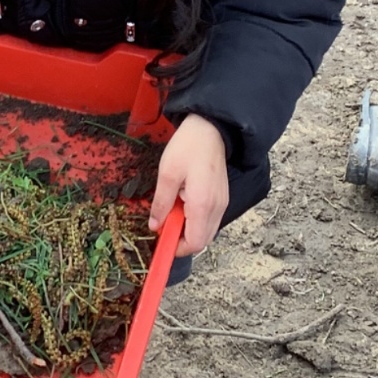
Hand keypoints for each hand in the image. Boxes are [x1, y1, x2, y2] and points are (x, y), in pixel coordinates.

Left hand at [149, 113, 228, 256]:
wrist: (210, 129)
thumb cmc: (188, 147)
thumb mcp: (167, 174)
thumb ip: (161, 203)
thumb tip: (155, 225)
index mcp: (202, 205)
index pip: (194, 243)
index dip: (176, 248)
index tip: (160, 241)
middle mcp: (216, 208)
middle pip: (202, 241)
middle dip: (181, 240)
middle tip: (164, 226)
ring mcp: (221, 203)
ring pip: (206, 231)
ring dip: (188, 230)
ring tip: (172, 212)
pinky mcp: (221, 198)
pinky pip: (210, 220)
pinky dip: (196, 221)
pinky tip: (183, 205)